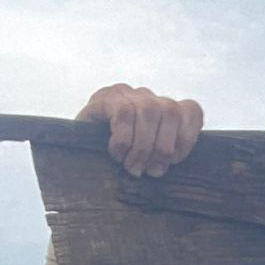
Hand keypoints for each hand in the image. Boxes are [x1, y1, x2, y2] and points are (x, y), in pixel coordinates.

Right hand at [76, 84, 203, 177]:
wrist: (74, 148)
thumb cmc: (115, 156)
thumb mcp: (145, 159)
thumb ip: (161, 158)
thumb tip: (162, 168)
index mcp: (163, 110)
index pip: (191, 111)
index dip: (188, 138)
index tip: (174, 162)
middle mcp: (147, 96)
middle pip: (171, 112)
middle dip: (163, 148)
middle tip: (149, 171)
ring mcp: (126, 93)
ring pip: (149, 111)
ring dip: (143, 146)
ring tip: (132, 166)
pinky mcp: (105, 97)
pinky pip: (124, 114)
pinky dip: (123, 140)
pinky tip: (116, 154)